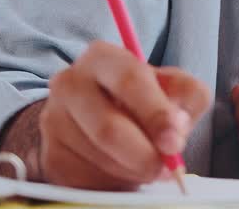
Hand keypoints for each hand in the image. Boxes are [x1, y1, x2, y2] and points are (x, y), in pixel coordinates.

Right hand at [14, 41, 211, 189]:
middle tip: (166, 167)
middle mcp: (69, 83)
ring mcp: (54, 120)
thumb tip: (177, 124)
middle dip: (144, 154)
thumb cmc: (141, 99)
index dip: (155, 113)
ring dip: (133, 170)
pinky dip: (114, 182)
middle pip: (108, 127)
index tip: (174, 142)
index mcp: (102, 57)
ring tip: (148, 165)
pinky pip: (87, 179)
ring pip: (100, 157)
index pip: (130, 80)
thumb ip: (187, 96)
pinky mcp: (51, 156)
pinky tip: (123, 170)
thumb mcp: (173, 87)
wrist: (95, 118)